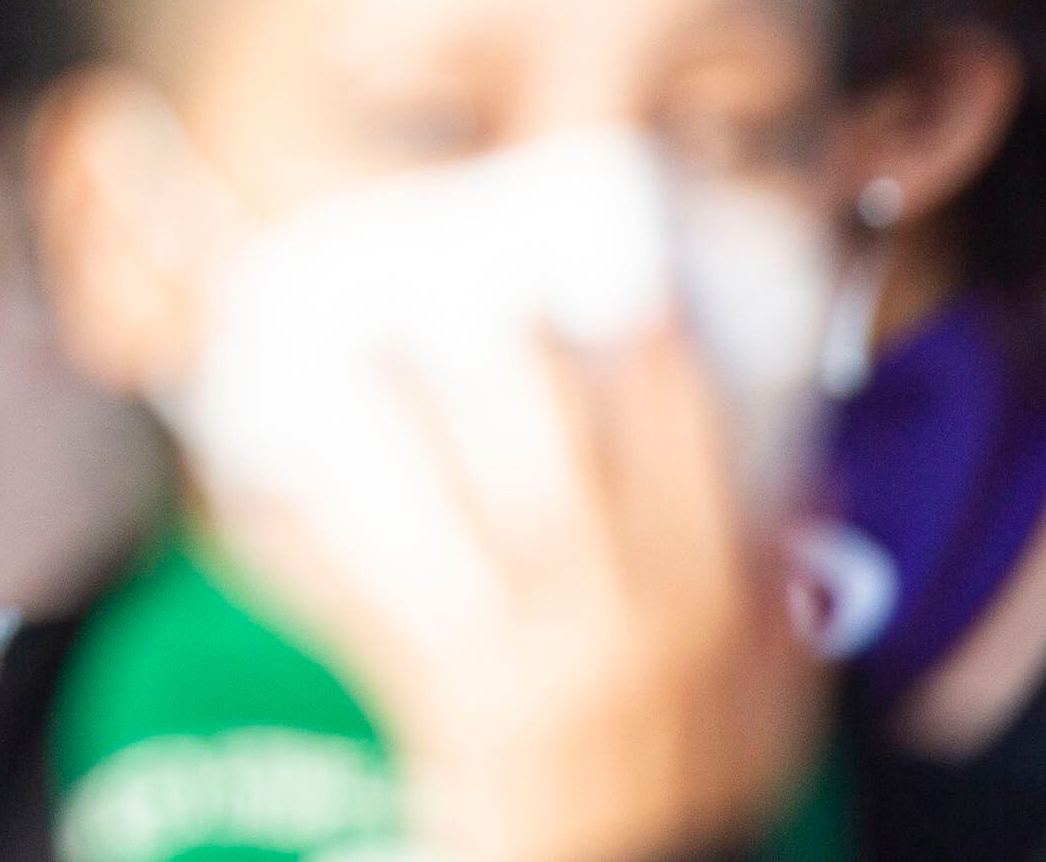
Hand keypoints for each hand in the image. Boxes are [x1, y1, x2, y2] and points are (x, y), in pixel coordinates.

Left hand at [222, 323, 816, 861]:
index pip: (690, 468)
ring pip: (449, 530)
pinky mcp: (437, 696)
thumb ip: (779, 590)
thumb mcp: (769, 700)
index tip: (639, 283)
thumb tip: (809, 465)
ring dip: (397, 438)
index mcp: (701, 615)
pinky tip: (249, 484)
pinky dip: (308, 544)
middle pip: (561, 481)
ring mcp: (520, 666)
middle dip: (524, 384)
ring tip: (352, 351)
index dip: (665, 372)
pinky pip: (363, 609)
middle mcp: (613, 633)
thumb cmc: (683, 775)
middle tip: (485, 287)